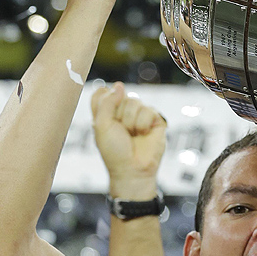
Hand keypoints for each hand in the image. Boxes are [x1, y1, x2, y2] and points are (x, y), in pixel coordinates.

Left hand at [91, 83, 165, 197]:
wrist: (132, 169)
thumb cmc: (114, 151)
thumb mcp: (101, 125)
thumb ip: (107, 102)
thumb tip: (119, 85)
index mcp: (106, 113)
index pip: (102, 93)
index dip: (104, 99)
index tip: (106, 116)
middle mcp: (123, 112)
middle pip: (120, 95)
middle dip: (119, 114)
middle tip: (121, 131)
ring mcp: (139, 115)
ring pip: (135, 101)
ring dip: (131, 121)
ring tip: (132, 135)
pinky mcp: (155, 120)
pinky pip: (149, 110)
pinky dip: (143, 124)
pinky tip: (143, 134)